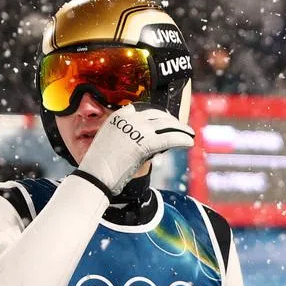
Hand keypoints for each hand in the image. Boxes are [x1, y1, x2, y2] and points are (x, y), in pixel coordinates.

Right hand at [78, 104, 194, 194]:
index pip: (145, 110)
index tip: (165, 120)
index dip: (159, 116)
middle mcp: (130, 118)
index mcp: (119, 116)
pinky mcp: (147, 142)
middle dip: (172, 121)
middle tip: (181, 127)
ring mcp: (139, 129)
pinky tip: (189, 142)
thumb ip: (127, 137)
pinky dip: (182, 139)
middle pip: (159, 115)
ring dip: (181, 129)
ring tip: (190, 134)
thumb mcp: (111, 142)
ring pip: (167, 125)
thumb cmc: (101, 165)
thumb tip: (146, 142)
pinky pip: (170, 138)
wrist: (96, 175)